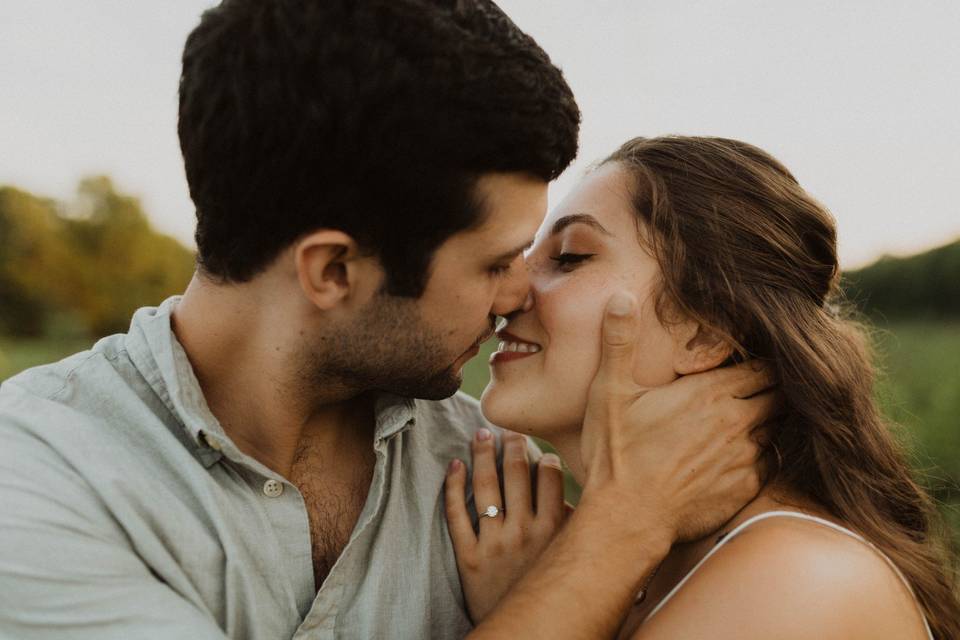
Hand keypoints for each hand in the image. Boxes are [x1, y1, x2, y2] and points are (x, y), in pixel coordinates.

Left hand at [445, 429, 565, 623]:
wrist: (523, 635)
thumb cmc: (550, 594)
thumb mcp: (573, 561)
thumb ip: (581, 529)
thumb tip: (607, 505)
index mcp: (554, 532)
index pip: (550, 477)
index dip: (544, 457)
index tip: (540, 450)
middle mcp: (524, 533)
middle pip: (517, 473)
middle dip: (513, 445)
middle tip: (509, 431)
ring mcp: (494, 544)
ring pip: (486, 487)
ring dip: (483, 455)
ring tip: (480, 435)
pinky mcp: (467, 557)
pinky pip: (456, 515)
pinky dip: (453, 486)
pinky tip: (454, 466)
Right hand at [580, 291, 775, 544]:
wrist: (627, 519)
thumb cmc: (617, 454)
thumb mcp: (609, 393)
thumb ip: (618, 343)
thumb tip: (619, 298)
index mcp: (710, 393)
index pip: (762, 366)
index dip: (759, 361)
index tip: (749, 359)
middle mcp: (737, 423)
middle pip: (780, 395)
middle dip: (772, 388)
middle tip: (755, 386)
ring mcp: (745, 458)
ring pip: (779, 429)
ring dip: (768, 421)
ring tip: (750, 418)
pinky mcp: (745, 489)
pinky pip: (772, 464)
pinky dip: (764, 455)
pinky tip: (741, 454)